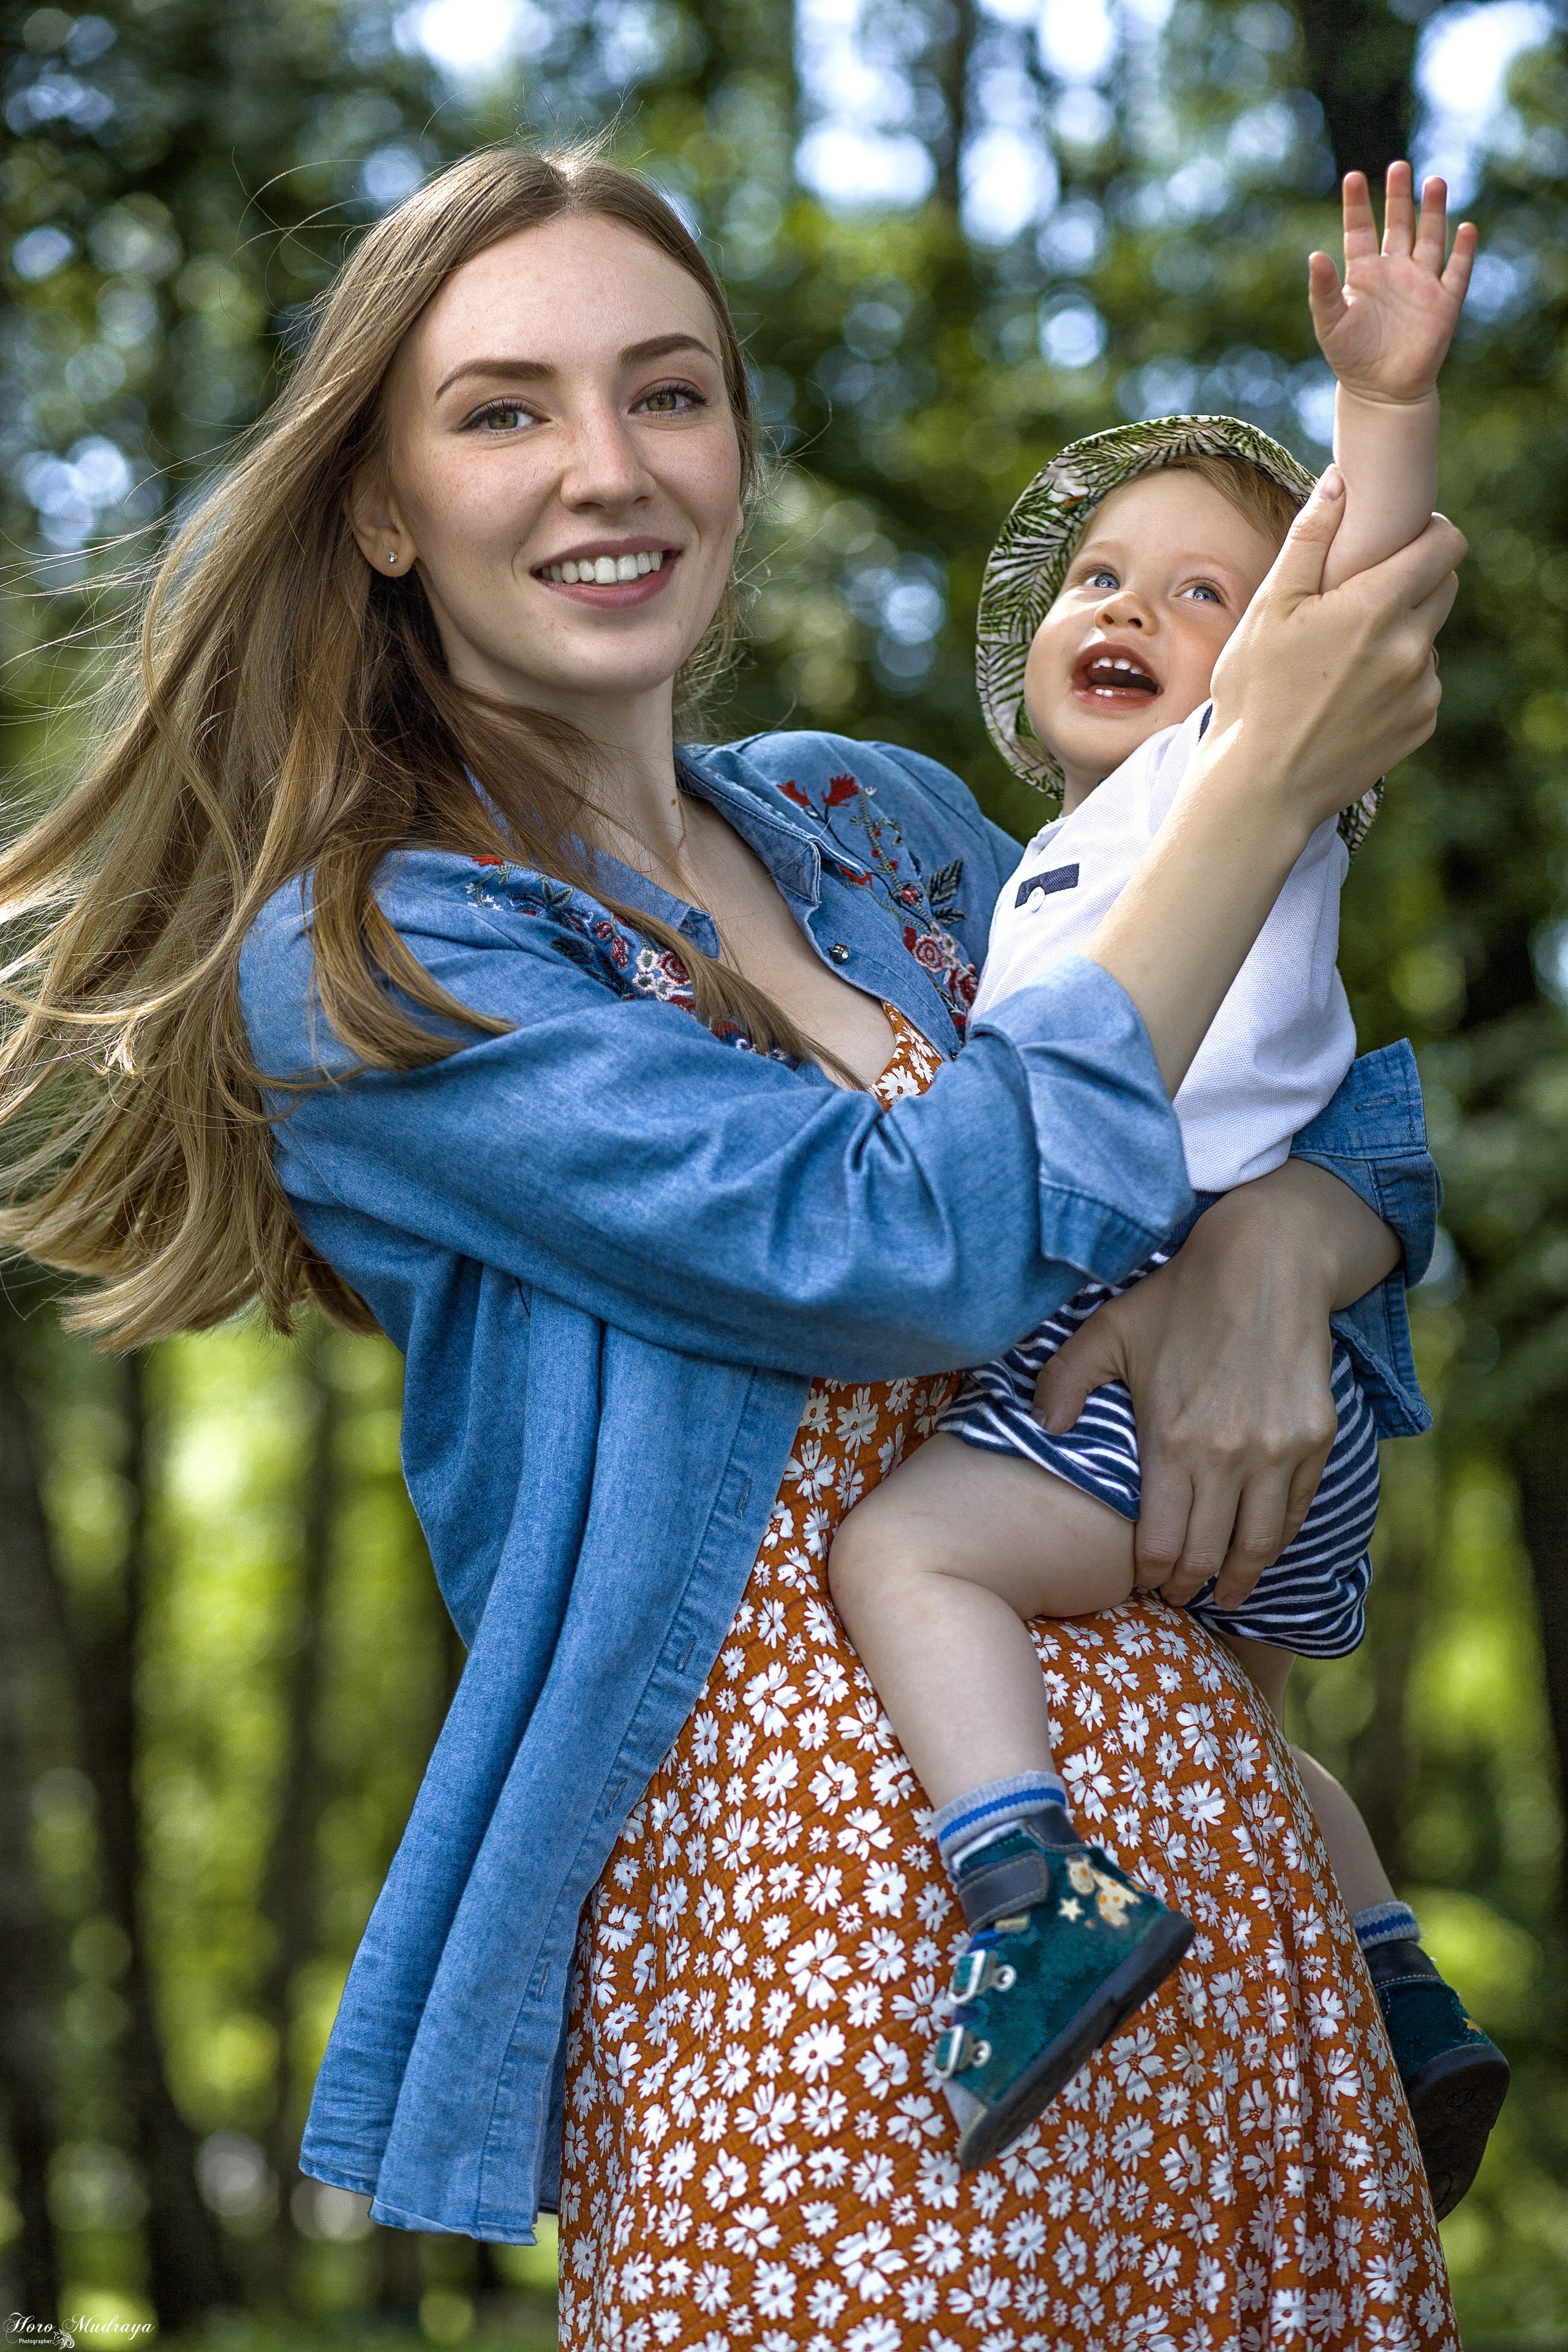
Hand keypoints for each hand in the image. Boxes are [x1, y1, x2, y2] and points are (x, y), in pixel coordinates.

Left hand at [1030, 1163, 1397, 1610]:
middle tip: (1180, 1597)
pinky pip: (1297, 1510)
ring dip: (1239, 1579)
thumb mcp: (1109, 1330)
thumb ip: (1065, 1380)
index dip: (1151, 1574)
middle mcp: (1227, 1458)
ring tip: (1225, 1593)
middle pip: (1207, 1555)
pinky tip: (1262, 1549)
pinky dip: (1278, 1538)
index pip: (1160, 1543)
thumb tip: (1043, 1425)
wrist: (1268, 1262)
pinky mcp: (1315, 1439)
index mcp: (1171, 1441)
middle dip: (1190, 1586)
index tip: (1146, 1582)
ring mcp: (1277, 1452)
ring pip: (1260, 1545)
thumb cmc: (1180, 1297)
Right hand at [1206, 472, 1462, 826]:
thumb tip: (1339, 481)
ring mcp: (1422, 689)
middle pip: (1444, 585)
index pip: (1446, 544)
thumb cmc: (1253, 695)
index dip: (1428, 531)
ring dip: (1401, 634)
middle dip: (1414, 579)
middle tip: (1363, 596)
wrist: (1260, 788)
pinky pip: (1423, 682)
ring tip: (1343, 659)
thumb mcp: (1268, 609)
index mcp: (1377, 607)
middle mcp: (1413, 647)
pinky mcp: (1421, 724)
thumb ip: (1309, 540)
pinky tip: (1350, 696)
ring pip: (1430, 636)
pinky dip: (1397, 679)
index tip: (1399, 538)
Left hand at [1309, 164, 1475, 406]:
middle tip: (1399, 166)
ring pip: (1430, 238)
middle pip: (1399, 224)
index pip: (1360, 229)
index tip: (1353, 176)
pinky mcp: (1444, 303)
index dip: (1357, 204)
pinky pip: (1456, 271)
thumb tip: (1314, 256)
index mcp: (1364, 273)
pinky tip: (1465, 227)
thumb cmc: (1351, 358)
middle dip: (1399, 196)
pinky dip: (1463, 250)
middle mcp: (1394, 271)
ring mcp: (1421, 284)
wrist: (1381, 392)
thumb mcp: (1329, 323)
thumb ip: (1322, 290)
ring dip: (1433, 211)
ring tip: (1432, 182)